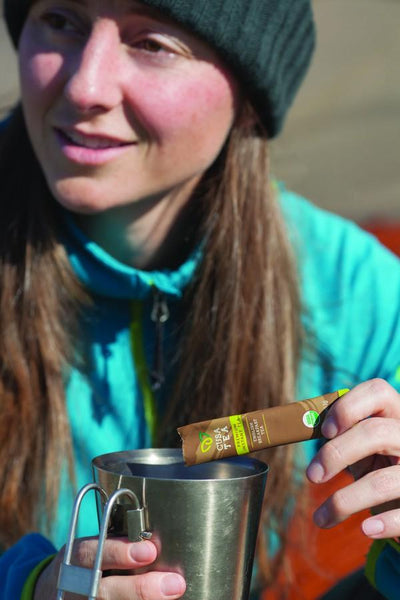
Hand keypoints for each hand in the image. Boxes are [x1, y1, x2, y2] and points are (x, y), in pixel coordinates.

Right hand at [34, 536, 185, 599]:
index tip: (150, 551)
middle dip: (140, 589)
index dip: (119, 552)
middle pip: (104, 591)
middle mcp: (74, 586)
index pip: (92, 553)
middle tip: (174, 584)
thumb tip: (159, 541)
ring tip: (172, 597)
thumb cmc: (89, 563)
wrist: (55, 592)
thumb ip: (118, 543)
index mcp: (77, 558)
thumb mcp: (93, 547)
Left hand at [306, 379, 399, 538]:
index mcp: (396, 414)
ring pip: (383, 480)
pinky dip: (383, 523)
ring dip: (344, 501)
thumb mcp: (364, 444)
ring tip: (320, 518)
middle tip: (312, 475)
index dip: (349, 407)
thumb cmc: (379, 464)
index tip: (325, 430)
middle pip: (375, 433)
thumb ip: (343, 433)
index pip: (378, 391)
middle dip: (336, 453)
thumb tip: (297, 425)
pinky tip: (365, 530)